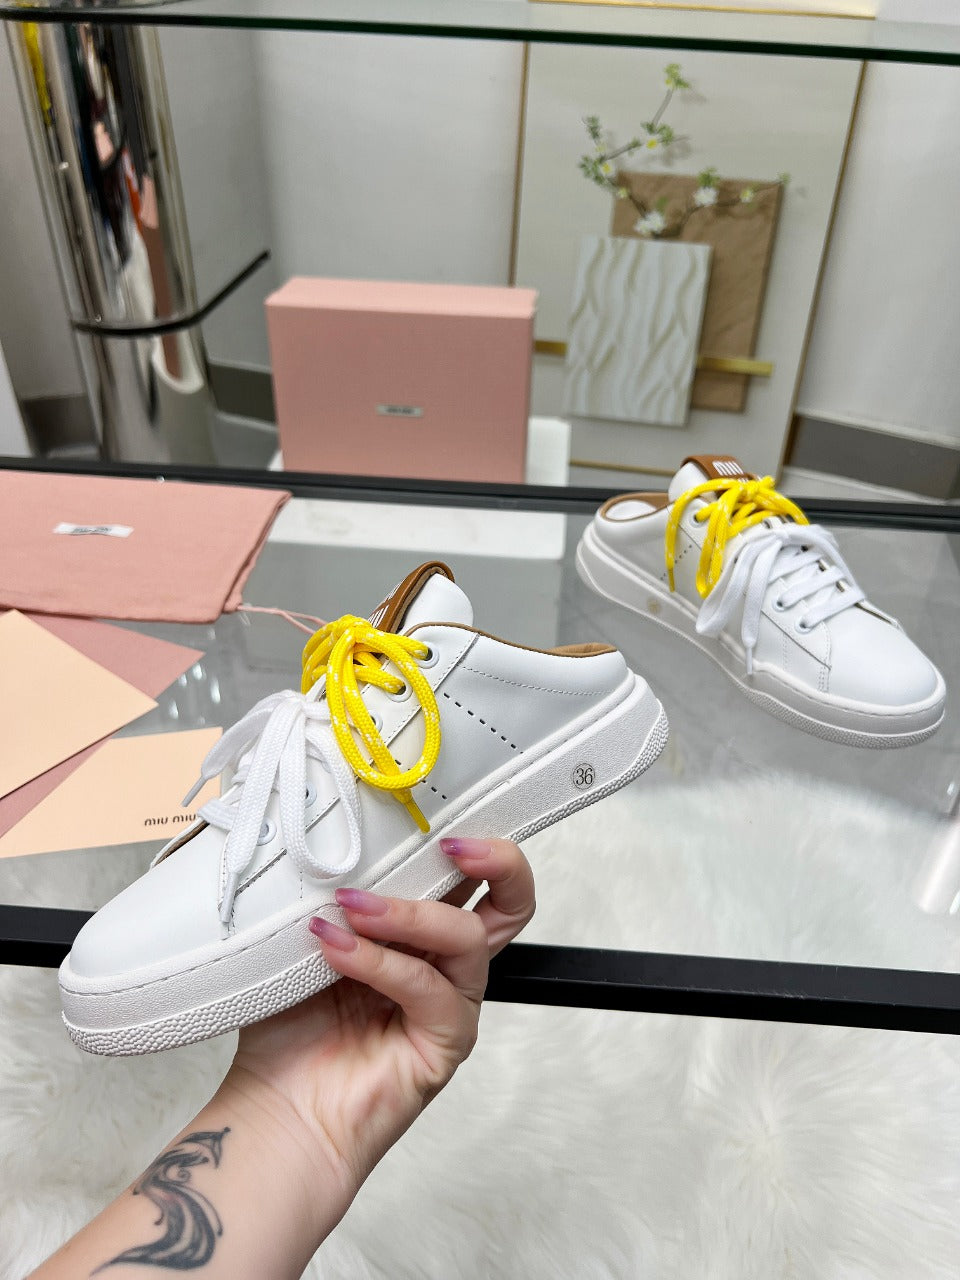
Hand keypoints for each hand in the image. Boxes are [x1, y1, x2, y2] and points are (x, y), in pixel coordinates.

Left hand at [221, 837, 534, 1201]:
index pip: (469, 874)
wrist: (277, 1111)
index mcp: (419, 930)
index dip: (468, 839)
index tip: (430, 811)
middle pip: (512, 902)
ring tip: (352, 906)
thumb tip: (332, 838)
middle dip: (497, 860)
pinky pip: (429, 990)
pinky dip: (381, 962)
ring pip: (468, 937)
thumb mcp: (308, 938)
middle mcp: (444, 963)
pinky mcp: (445, 1043)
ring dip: (409, 912)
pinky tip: (336, 950)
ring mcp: (450, 1003)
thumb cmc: (290, 1029)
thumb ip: (333, 893)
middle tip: (450, 844)